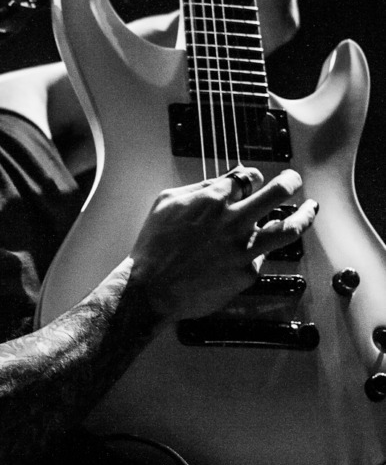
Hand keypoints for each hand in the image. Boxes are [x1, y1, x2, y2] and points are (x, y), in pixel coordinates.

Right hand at [129, 168, 317, 320]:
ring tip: (311, 209)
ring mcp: (242, 248)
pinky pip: (266, 256)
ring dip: (305, 215)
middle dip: (291, 182)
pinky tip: (272, 244)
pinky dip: (268, 247)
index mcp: (213, 199)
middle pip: (278, 192)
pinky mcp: (246, 273)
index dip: (255, 176)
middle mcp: (233, 221)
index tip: (256, 180)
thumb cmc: (154, 246)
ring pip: (289, 228)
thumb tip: (225, 180)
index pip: (248, 176)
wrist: (152, 288)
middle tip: (294, 181)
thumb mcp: (167, 202)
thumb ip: (200, 187)